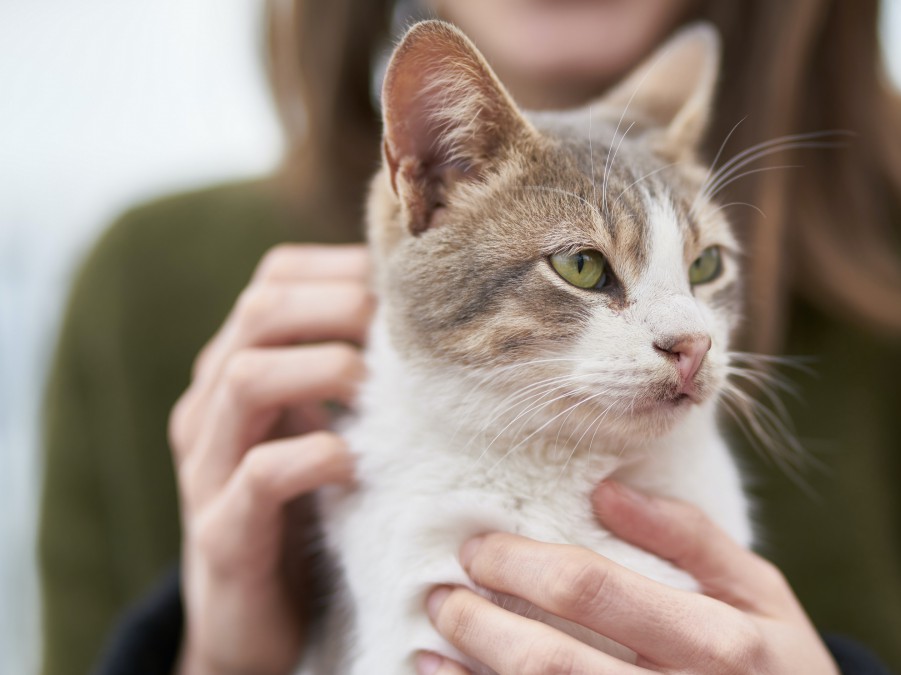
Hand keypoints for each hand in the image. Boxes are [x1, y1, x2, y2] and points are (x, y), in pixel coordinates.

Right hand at [169, 244, 372, 674]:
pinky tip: (352, 462)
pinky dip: (312, 457)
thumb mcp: (323, 429)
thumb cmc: (305, 513)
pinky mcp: (223, 532)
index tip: (405, 287)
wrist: (253, 626)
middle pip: (259, 311)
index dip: (340, 269)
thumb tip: (433, 318)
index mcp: (236, 370)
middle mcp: (211, 407)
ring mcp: (208, 468)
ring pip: (245, 378)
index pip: (273, 280)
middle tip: (398, 331)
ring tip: (374, 387)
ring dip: (324, 368)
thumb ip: (352, 376)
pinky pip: (257, 474)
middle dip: (338, 304)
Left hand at [420, 481, 838, 673]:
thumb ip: (690, 538)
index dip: (521, 564)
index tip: (479, 545)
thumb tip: (605, 491)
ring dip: (472, 673)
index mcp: (718, 642)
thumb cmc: (777, 663)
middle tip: (441, 591)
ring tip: (437, 637)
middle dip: (479, 622)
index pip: (592, 590)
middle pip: (550, 663)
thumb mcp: (760, 592)